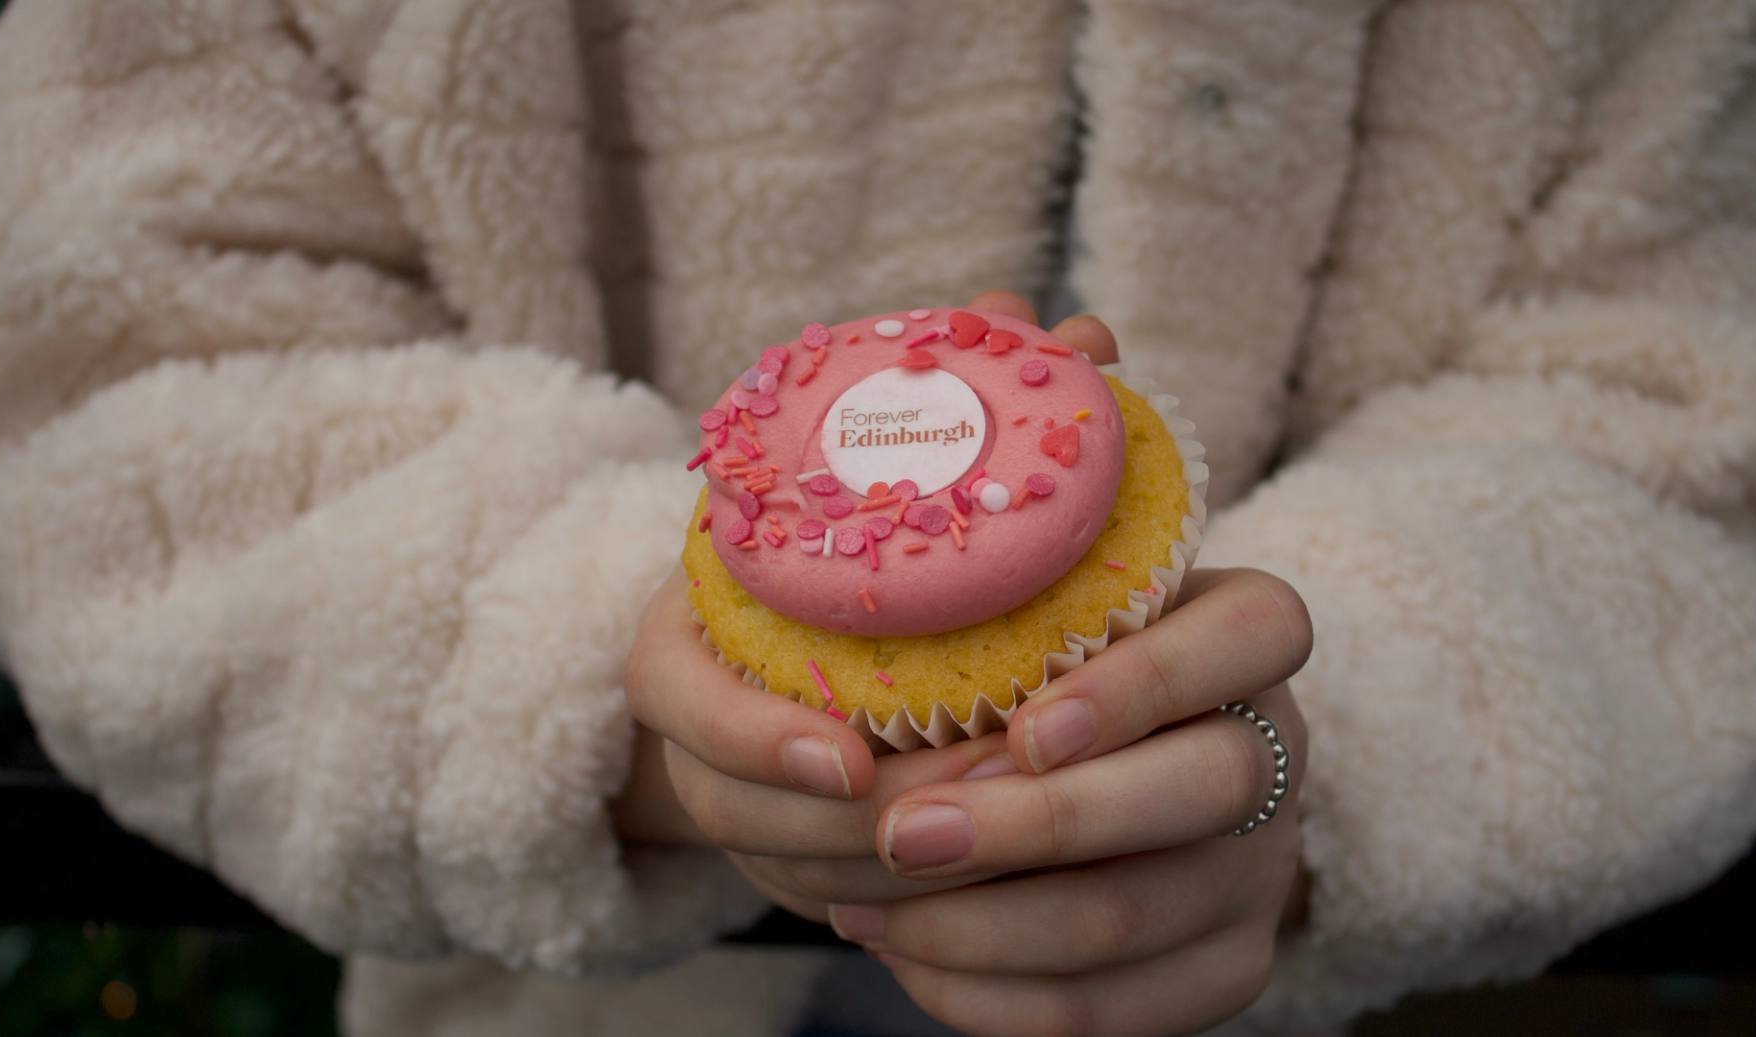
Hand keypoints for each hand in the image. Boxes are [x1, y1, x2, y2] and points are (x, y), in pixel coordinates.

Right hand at [618, 290, 1156, 911]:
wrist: (852, 618)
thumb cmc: (883, 527)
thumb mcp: (914, 460)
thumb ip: (978, 396)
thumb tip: (1082, 335)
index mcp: (691, 624)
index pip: (673, 695)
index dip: (752, 735)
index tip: (852, 756)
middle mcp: (700, 722)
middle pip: (733, 807)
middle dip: (851, 823)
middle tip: (981, 801)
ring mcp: (742, 798)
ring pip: (789, 873)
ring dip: (893, 872)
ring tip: (1006, 846)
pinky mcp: (793, 852)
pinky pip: (835, 904)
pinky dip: (910, 904)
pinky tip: (994, 890)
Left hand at [820, 293, 1316, 1036]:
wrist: (1086, 774)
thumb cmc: (1044, 633)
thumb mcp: (1045, 533)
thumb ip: (1049, 433)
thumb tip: (1056, 324)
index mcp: (1245, 636)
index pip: (1258, 633)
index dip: (1147, 684)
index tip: (1023, 723)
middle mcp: (1271, 753)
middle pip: (1192, 801)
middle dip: (1034, 828)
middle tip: (896, 829)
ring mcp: (1254, 874)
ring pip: (1137, 923)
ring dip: (984, 924)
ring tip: (857, 899)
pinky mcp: (1218, 973)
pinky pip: (1116, 1016)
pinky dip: (998, 1000)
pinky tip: (905, 961)